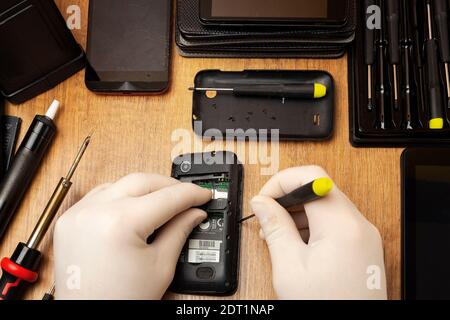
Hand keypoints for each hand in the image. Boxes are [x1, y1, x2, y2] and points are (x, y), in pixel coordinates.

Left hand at [53, 173, 210, 299]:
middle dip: (169, 186)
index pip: (166, 197)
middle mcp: (94, 212)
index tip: (204, 195)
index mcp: (119, 224)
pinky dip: (121, 195)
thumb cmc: (118, 300)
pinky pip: (100, 195)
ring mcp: (78, 214)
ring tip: (163, 202)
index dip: (191, 194)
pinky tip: (135, 205)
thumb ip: (180, 231)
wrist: (87, 317)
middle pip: (142, 181)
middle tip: (188, 197)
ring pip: (120, 183)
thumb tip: (194, 212)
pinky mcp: (70, 220)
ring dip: (145, 188)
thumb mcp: (160, 266)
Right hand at [250, 166, 386, 299]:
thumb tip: (262, 203)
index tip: (264, 198)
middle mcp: (359, 225)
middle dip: (287, 198)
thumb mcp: (290, 267)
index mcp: (342, 226)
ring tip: (279, 235)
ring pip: (325, 204)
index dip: (282, 182)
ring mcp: (364, 235)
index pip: (311, 177)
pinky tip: (297, 244)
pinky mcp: (362, 245)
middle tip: (267, 217)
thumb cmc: (326, 307)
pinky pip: (334, 221)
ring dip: (298, 212)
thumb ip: (275, 228)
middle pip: (319, 188)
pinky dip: (312, 225)